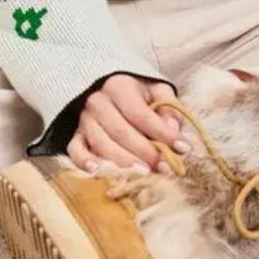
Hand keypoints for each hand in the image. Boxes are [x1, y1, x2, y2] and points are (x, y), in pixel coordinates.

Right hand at [66, 73, 186, 175]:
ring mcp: (83, 120)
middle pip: (121, 131)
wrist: (103, 85)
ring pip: (101, 143)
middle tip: (165, 167)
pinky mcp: (75, 135)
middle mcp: (97, 102)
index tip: (183, 148)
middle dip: (145, 152)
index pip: (140, 113)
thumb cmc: (136, 91)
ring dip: (123, 161)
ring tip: (144, 173)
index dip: (162, 132)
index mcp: (118, 87)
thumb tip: (174, 132)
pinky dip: (84, 162)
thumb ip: (168, 107)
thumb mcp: (156, 90)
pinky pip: (75, 150)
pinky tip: (98, 170)